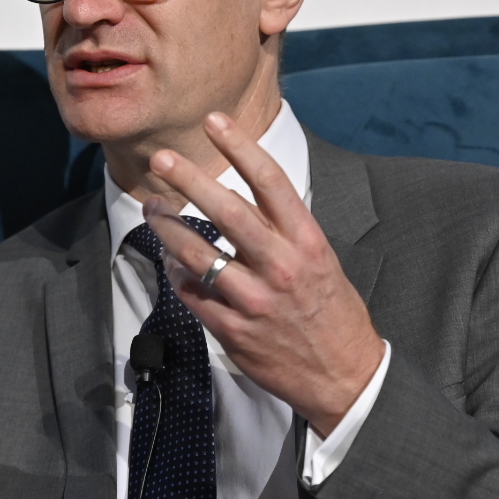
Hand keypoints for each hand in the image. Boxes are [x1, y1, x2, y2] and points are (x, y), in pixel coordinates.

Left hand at [143, 112, 384, 437]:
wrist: (345, 376)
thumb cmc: (332, 312)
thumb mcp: (321, 261)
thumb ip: (284, 231)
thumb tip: (242, 196)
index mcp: (307, 242)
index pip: (270, 182)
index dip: (240, 146)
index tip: (215, 122)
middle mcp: (281, 266)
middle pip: (227, 211)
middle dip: (190, 180)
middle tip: (162, 159)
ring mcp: (256, 301)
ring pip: (198, 255)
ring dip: (169, 228)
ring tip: (153, 209)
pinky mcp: (235, 332)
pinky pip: (194, 295)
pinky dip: (178, 275)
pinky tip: (170, 261)